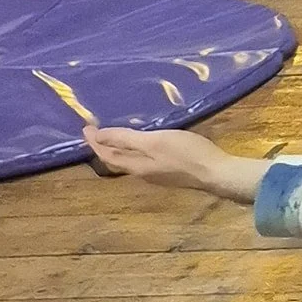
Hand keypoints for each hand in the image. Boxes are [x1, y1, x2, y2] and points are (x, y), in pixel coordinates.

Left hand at [83, 121, 264, 201]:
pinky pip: (144, 161)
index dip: (94, 142)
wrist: (216, 173)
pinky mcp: (171, 172)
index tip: (85, 127)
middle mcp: (143, 173)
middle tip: (96, 132)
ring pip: (130, 162)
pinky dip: (135, 151)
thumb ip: (126, 139)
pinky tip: (144, 144)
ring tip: (115, 136)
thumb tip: (97, 136)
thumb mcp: (155, 141)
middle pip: (117, 160)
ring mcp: (158, 174)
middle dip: (104, 147)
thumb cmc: (185, 154)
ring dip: (119, 149)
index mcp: (136, 166)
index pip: (107, 154)